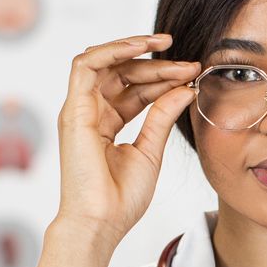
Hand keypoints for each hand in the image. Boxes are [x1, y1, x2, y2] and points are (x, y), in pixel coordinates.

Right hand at [53, 33, 199, 240]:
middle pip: (122, 73)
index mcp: (106, 124)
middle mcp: (90, 113)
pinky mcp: (73, 110)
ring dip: (134, 49)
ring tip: (166, 44)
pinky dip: (112, 50)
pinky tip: (141, 46)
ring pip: (104, 62)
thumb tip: (184, 89)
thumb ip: (162, 117)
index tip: (192, 75)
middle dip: (156, 64)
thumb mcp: (151, 150)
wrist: (101, 222)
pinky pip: (85, 65)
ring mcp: (79, 110)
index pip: (135, 89)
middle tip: (188, 63)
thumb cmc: (121, 199)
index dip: (163, 78)